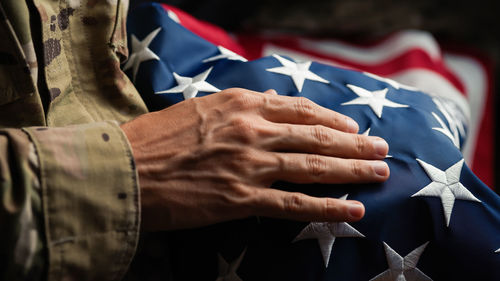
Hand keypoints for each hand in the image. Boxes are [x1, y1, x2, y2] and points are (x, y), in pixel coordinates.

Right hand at [120, 88, 388, 230]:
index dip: (331, 120)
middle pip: (316, 137)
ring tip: (379, 173)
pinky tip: (353, 210)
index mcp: (240, 104)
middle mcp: (252, 130)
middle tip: (381, 149)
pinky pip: (295, 203)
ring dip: (353, 170)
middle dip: (354, 143)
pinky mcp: (242, 199)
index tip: (351, 127)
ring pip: (314, 167)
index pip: (300, 110)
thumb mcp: (199, 108)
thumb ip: (237, 110)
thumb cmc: (155, 138)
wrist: (123, 169)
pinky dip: (328, 207)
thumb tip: (265, 113)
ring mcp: (250, 165)